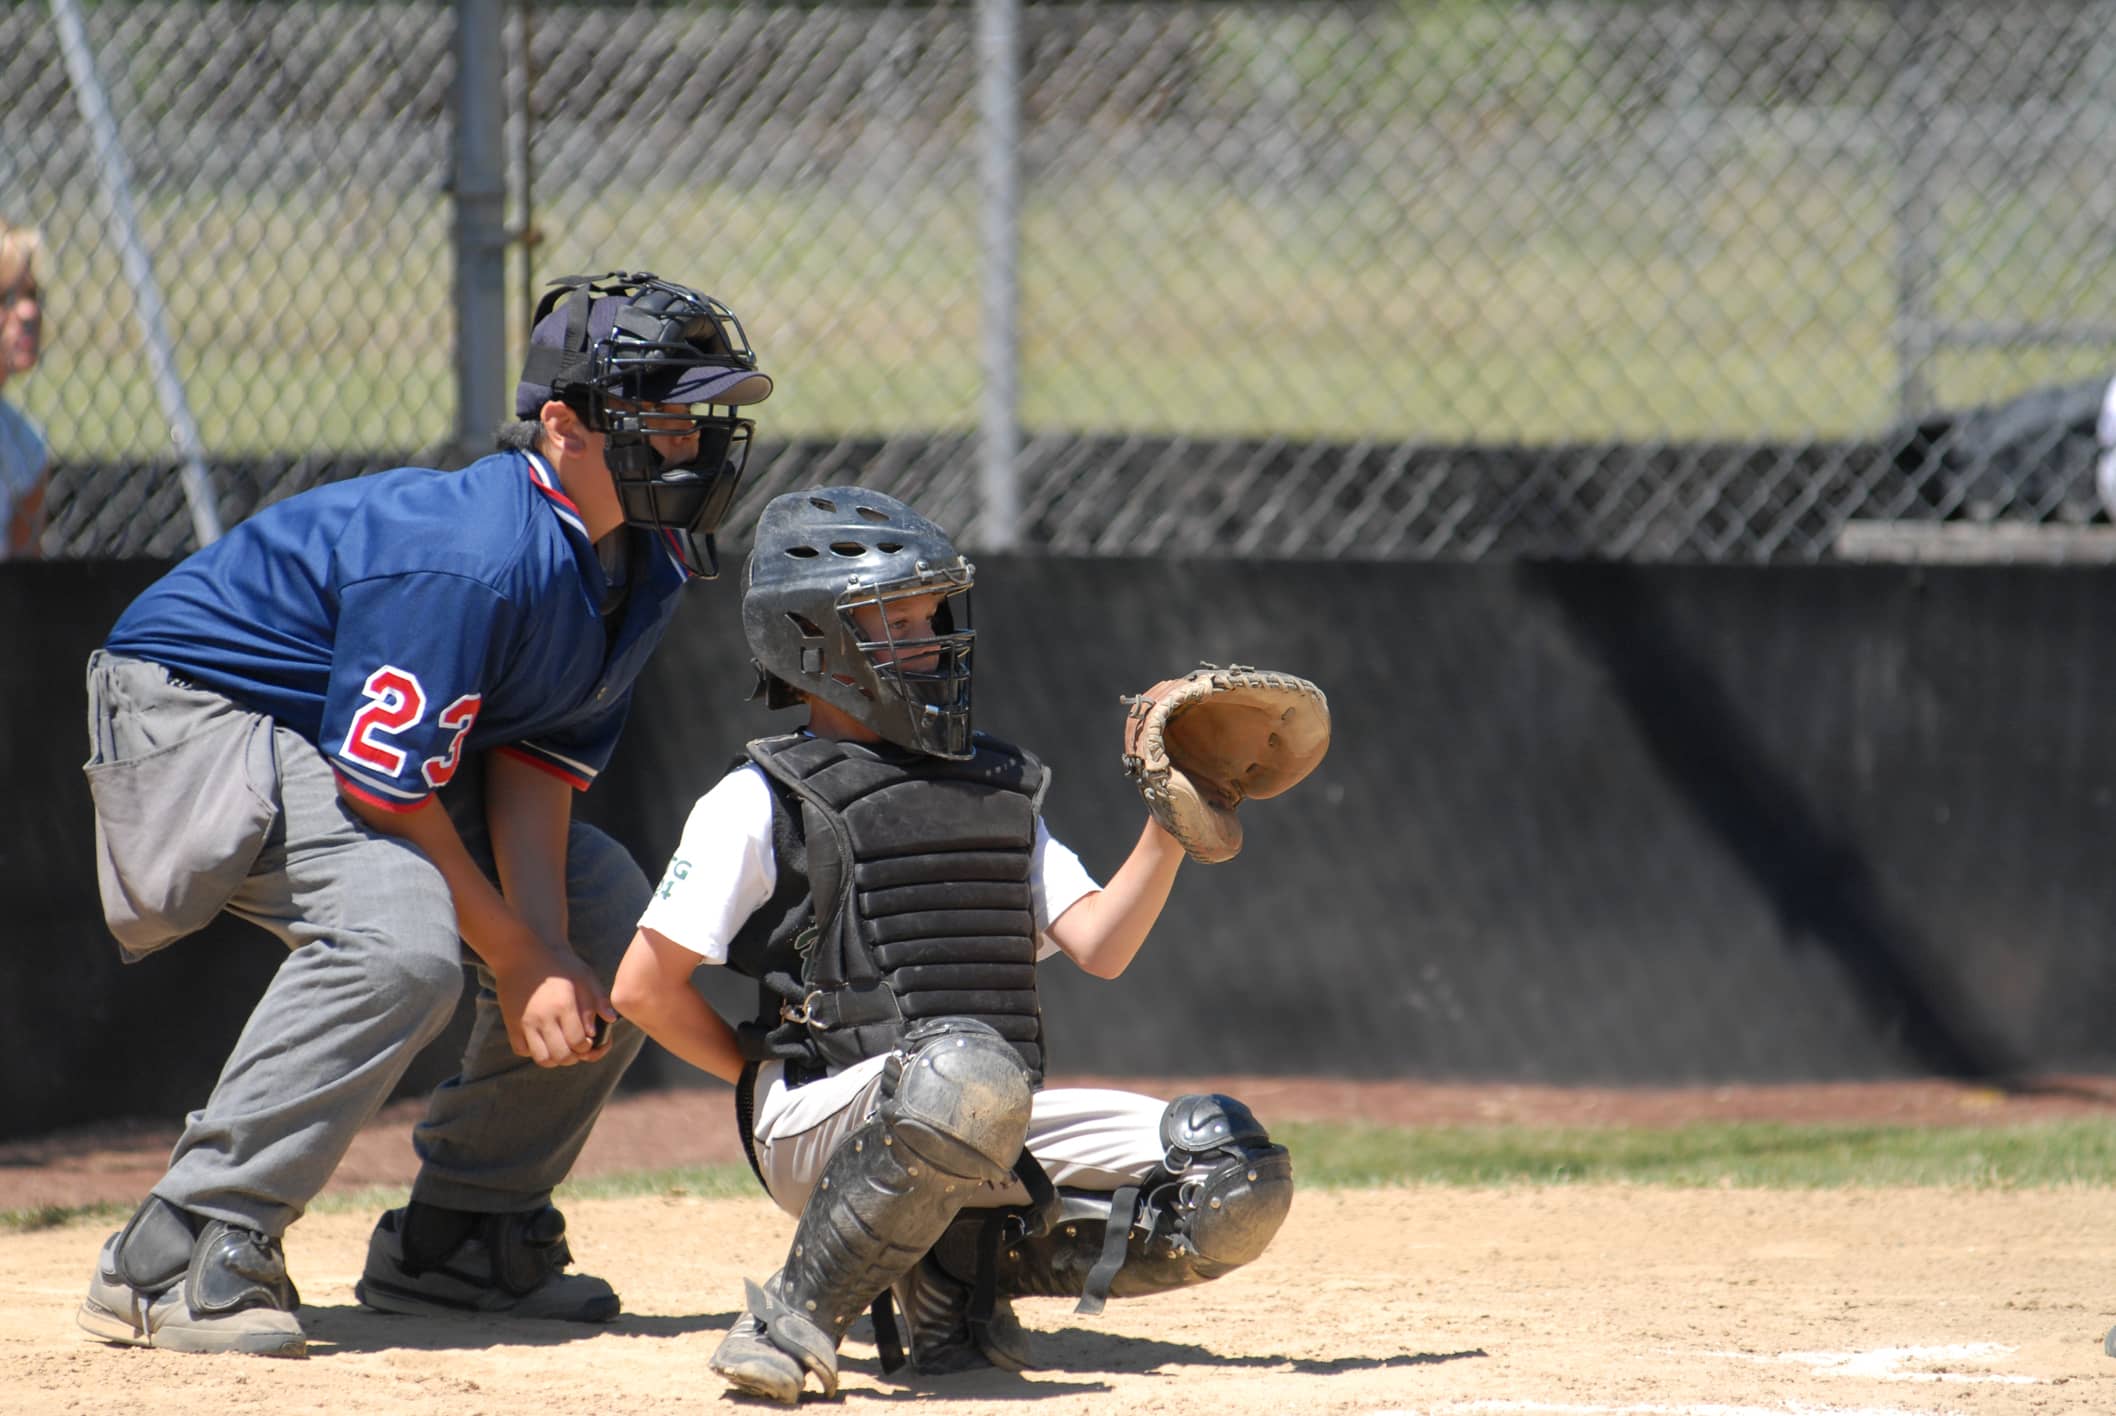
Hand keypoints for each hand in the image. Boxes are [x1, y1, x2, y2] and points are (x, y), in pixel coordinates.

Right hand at [493, 948, 617, 1066]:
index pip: (579, 1042)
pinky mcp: (512, 1023)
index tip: (590, 1041)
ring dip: (555, 1058)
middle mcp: (543, 1017)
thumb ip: (598, 999)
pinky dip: (534, 1051)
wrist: (523, 951)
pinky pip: (522, 1050)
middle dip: (574, 1057)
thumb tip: (610, 1021)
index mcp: (564, 1006)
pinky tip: (543, 1039)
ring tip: (561, 1047)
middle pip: (562, 1056)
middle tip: (577, 1047)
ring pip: (542, 1058)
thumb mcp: (585, 975)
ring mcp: (525, 1022)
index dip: (589, 1048)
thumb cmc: (559, 964)